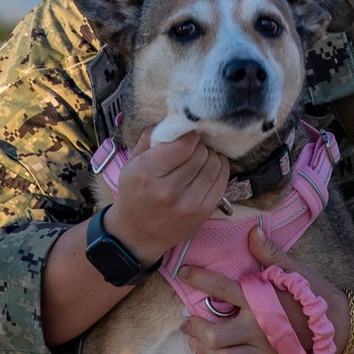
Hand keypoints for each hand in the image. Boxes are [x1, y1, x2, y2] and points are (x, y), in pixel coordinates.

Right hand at [105, 129, 228, 264]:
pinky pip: (222, 181)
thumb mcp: (131, 164)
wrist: (137, 234)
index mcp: (147, 173)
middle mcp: (168, 190)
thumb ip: (150, 139)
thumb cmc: (134, 194)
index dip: (189, 134)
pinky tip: (210, 167)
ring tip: (200, 157)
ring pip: (215, 165)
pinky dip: (220, 169)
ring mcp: (189, 204)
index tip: (188, 133)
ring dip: (210, 156)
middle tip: (193, 146)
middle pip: (200, 153)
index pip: (183, 144)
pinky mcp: (203, 213)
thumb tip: (174, 119)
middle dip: (198, 145)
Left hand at [179, 225, 353, 353]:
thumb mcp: (297, 270)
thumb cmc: (317, 296)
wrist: (342, 328)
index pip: (221, 288)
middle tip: (186, 321)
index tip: (183, 273)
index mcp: (261, 301)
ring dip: (202, 350)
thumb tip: (252, 232)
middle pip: (213, 333)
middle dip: (194, 327)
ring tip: (194, 341)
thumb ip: (271, 254)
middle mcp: (257, 328)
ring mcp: (263, 353)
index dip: (199, 279)